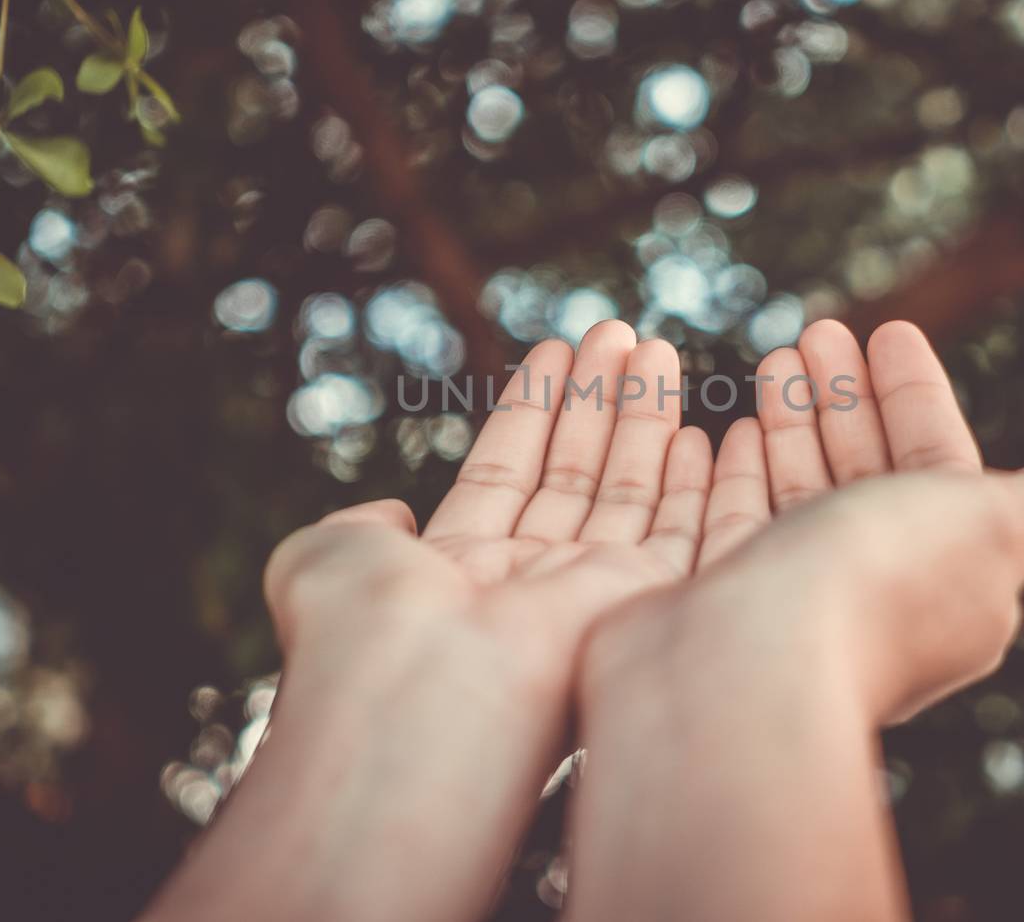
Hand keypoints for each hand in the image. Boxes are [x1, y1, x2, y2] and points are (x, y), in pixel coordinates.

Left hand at [266, 319, 712, 688]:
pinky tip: (698, 431)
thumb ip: (360, 523)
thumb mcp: (324, 555)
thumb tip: (391, 512)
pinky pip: (678, 538)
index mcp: (454, 572)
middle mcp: (524, 585)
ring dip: (640, 417)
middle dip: (594, 400)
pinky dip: (692, 486)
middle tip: (615, 331)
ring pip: (624, 494)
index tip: (554, 352)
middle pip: (571, 475)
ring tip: (652, 346)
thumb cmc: (361, 626)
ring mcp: (584, 597)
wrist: (419, 692)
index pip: (504, 476)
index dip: (530, 412)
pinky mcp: (639, 608)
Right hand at [589, 318, 1023, 722]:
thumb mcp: (991, 526)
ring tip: (777, 357)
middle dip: (847, 399)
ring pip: (799, 494)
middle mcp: (872, 597)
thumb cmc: (875, 581)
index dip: (918, 398)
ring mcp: (791, 604)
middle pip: (865, 476)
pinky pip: (738, 524)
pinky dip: (742, 472)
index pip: (940, 469)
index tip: (889, 330)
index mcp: (949, 580)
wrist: (745, 668)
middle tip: (818, 332)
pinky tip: (735, 430)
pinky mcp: (721, 605)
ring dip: (794, 420)